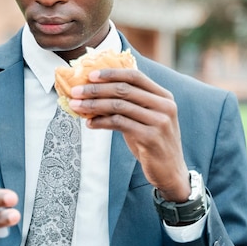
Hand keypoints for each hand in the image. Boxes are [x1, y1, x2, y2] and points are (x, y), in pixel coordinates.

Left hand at [69, 68, 189, 201]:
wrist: (171, 171)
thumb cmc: (152, 142)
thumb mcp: (145, 118)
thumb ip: (128, 103)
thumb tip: (94, 92)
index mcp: (163, 96)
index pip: (135, 76)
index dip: (111, 73)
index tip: (89, 75)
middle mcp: (164, 105)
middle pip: (124, 90)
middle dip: (96, 89)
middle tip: (75, 91)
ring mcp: (159, 121)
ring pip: (119, 106)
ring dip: (94, 105)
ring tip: (76, 106)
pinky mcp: (151, 137)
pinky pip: (120, 123)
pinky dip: (101, 122)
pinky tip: (90, 123)